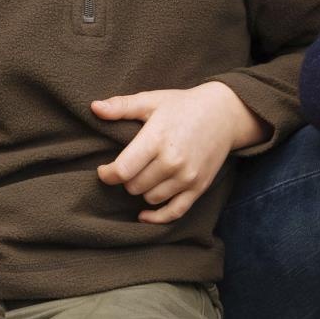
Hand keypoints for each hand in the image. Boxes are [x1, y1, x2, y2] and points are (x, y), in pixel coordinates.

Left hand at [93, 82, 255, 223]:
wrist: (225, 113)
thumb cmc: (183, 105)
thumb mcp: (152, 100)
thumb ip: (122, 106)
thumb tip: (94, 108)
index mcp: (157, 139)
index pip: (122, 170)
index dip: (107, 174)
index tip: (105, 170)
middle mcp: (172, 161)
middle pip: (134, 186)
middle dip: (127, 179)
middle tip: (131, 167)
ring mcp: (187, 177)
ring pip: (150, 199)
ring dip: (143, 190)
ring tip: (145, 175)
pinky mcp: (199, 187)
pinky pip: (174, 213)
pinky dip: (157, 217)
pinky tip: (144, 214)